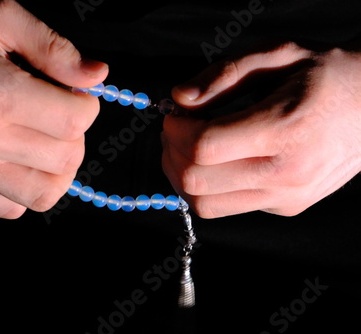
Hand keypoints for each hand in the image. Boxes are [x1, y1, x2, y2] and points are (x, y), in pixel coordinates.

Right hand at [0, 0, 107, 218]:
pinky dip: (25, 188)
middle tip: (58, 115)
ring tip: (43, 141)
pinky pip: (11, 208)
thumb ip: (53, 48)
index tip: (75, 94)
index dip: (87, 106)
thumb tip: (98, 76)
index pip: (74, 121)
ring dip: (56, 169)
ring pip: (43, 194)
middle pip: (65, 159)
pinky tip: (15, 159)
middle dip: (74, 136)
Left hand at [162, 41, 360, 217]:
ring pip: (205, 204)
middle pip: (197, 180)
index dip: (176, 129)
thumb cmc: (326, 75)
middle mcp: (287, 173)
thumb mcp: (278, 55)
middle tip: (175, 130)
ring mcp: (287, 196)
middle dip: (171, 153)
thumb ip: (224, 75)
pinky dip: (207, 186)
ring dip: (182, 176)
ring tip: (186, 148)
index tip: (174, 113)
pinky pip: (226, 206)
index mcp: (285, 129)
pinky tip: (215, 161)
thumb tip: (179, 98)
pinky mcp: (286, 207)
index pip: (205, 146)